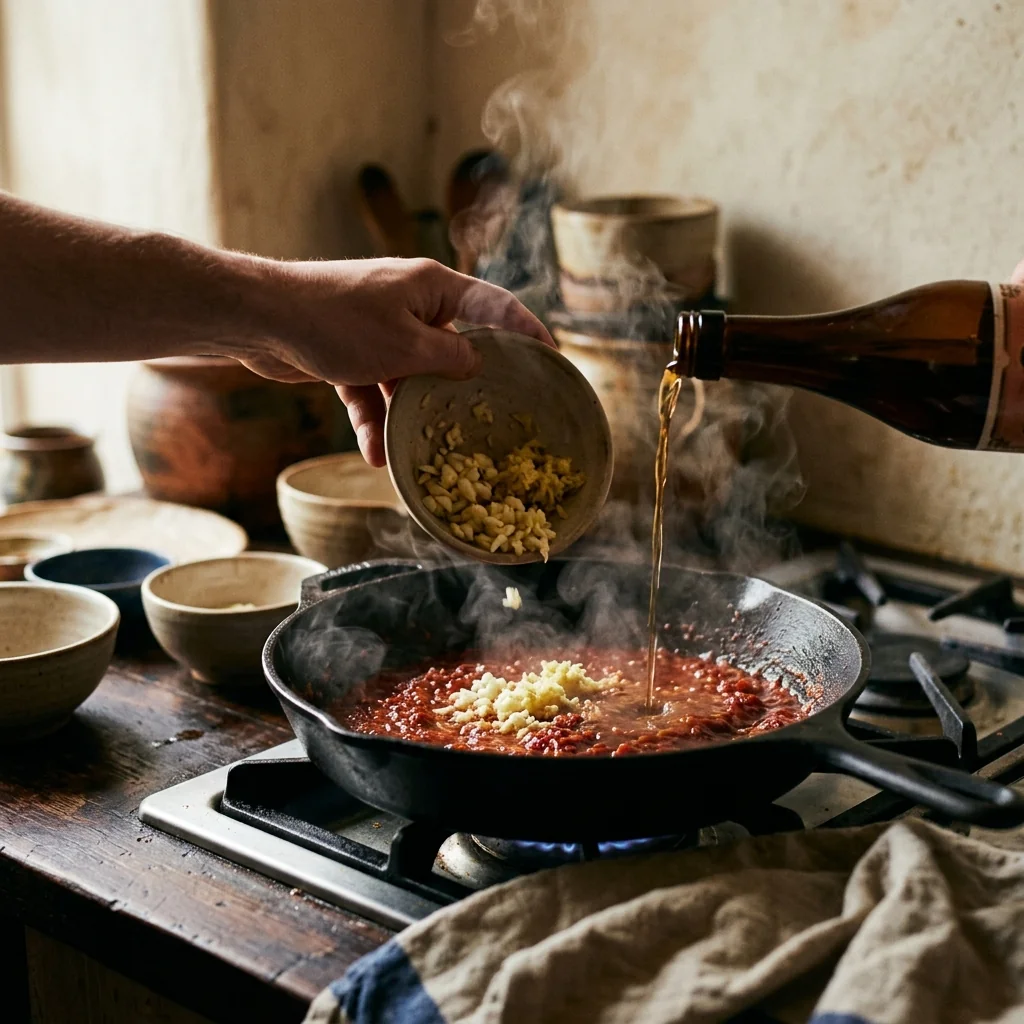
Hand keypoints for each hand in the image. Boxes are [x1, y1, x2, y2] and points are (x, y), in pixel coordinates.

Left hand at [235, 257, 553, 466]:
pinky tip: (372, 455)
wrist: (260, 320)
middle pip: (452, 349)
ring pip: (409, 379)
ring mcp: (379, 328)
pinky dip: (373, 419)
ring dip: (407, 417)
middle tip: (488, 419)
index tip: (552, 358)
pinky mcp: (350, 353)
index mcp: (433, 288)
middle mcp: (411, 304)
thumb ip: (450, 359)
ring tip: (412, 453)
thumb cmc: (337, 321)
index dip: (527, 332)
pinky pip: (374, 390)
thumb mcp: (406, 347)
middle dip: (459, 390)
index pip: (495, 306)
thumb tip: (477, 365)